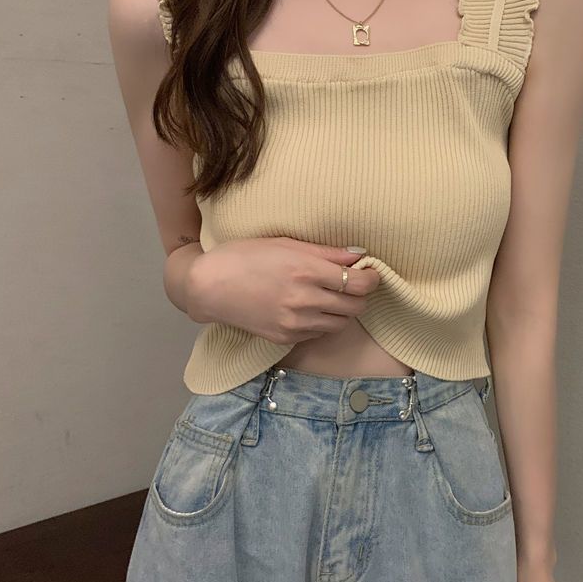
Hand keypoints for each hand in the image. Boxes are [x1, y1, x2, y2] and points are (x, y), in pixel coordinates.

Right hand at [186, 236, 379, 343]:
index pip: (359, 283)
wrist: (209, 286)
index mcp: (306, 270)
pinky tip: (313, 308)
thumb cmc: (246, 256)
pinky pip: (320, 333)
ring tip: (334, 296)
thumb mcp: (287, 243)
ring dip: (344, 310)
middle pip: (356, 306)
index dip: (372, 278)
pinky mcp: (287, 338)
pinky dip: (324, 322)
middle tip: (354, 284)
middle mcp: (304, 299)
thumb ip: (327, 252)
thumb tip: (359, 255)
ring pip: (341, 323)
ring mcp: (295, 322)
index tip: (370, 273)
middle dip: (361, 295)